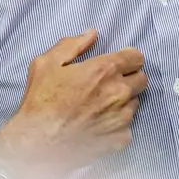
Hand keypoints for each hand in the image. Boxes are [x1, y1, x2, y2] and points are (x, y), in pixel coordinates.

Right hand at [0, 30, 146, 178]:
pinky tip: (101, 124)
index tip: (118, 63)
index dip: (127, 58)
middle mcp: (119, 92)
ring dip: (124, 102)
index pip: (136, 57)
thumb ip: (73, 44)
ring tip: (102, 105)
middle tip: (110, 83)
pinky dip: (118, 126)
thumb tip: (92, 35)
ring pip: (135, 103)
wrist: (36, 143)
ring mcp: (121, 118)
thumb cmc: (40, 101)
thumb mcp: (47, 62)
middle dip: (130, 78)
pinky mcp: (119, 140)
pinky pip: (128, 128)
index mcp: (104, 70)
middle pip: (141, 79)